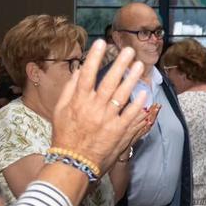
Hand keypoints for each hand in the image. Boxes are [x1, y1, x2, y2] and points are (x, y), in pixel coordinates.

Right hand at [51, 40, 146, 173]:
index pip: (87, 74)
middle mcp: (93, 108)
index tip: (101, 42)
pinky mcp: (119, 131)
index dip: (94, 57)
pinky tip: (144, 93)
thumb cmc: (65, 135)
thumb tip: (78, 71)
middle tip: (129, 50)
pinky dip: (139, 103)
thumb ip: (70, 90)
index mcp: (78, 101)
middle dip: (120, 63)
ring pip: (123, 94)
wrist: (74, 163)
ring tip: (140, 66)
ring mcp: (108, 119)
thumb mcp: (60, 111)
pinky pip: (132, 114)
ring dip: (132, 78)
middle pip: (109, 81)